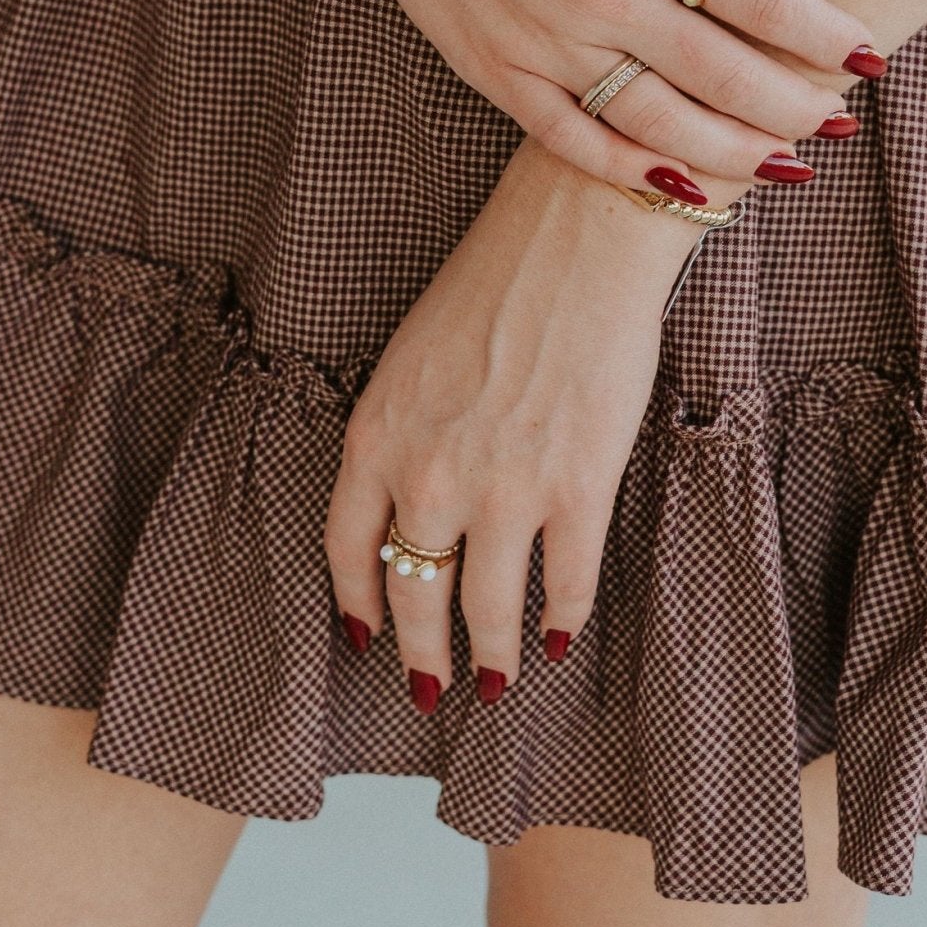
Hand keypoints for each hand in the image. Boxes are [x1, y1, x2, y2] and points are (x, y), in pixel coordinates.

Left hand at [324, 137, 700, 705]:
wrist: (576, 240)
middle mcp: (430, 476)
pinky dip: (564, 618)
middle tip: (432, 686)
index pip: (348, 551)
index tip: (366, 637)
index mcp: (377, 437)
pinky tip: (562, 633)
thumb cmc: (492, 283)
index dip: (357, 607)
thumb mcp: (411, 360)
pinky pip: (566, 582)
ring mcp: (506, 489)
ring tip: (497, 681)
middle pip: (415, 595)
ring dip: (492, 658)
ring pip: (488, 611)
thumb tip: (414, 507)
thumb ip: (403, 437)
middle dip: (422, 653)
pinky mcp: (578, 488)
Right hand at [338, 0, 881, 195]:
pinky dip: (634, 174)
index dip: (823, 34)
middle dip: (793, 108)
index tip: (870, 58)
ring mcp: (546, 41)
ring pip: (659, 124)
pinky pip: (578, 143)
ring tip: (785, 168)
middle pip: (722, 75)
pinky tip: (685, 187)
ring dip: (732, 155)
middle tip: (838, 124)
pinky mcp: (500, 72)